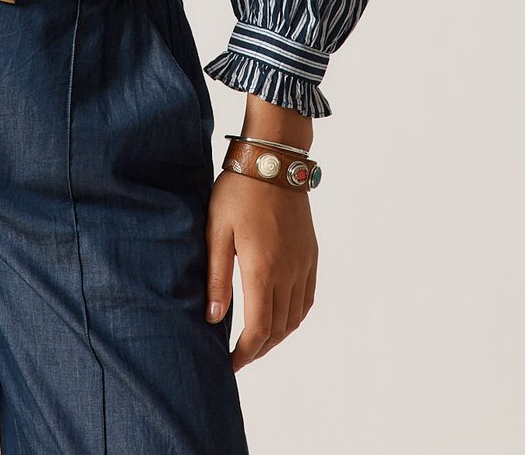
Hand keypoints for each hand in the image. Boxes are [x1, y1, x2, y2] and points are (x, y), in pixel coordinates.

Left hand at [204, 168, 317, 371]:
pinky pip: (308, 298)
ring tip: (257, 342)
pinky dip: (295, 316)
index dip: (246, 353)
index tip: (230, 364)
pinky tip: (281, 317)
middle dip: (259, 349)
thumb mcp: (217, 230)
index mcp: (262, 269)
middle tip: (239, 357)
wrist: (273, 160)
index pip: (259, 329)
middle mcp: (288, 272)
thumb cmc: (237, 191)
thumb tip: (213, 318)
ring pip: (296, 317)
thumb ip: (217, 276)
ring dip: (278, 336)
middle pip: (279, 329)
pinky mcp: (311, 254)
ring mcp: (303, 264)